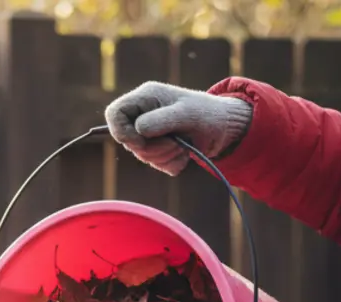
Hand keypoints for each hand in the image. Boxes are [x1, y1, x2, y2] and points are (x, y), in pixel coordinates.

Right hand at [104, 81, 251, 175]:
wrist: (226, 128)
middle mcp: (144, 114)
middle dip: (150, 148)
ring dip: (163, 156)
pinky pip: (155, 164)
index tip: (140, 141)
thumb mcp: (186, 114)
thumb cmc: (208, 113)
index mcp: (145, 98)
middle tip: (174, 143)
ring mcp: (150, 132)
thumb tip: (138, 129)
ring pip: (142, 155)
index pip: (114, 114)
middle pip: (127, 140)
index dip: (120, 131)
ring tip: (182, 146)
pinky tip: (184, 153)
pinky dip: (170, 163)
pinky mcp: (159, 148)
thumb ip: (161, 120)